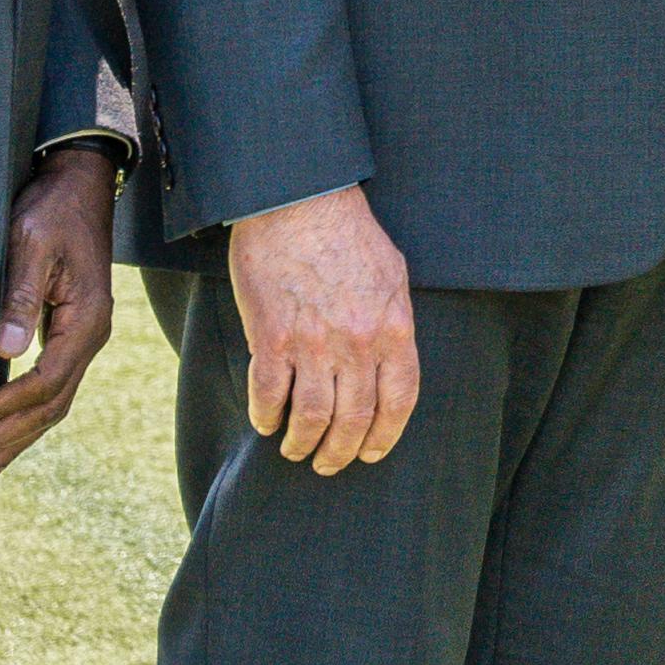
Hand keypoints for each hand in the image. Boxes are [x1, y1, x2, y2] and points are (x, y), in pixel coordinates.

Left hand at [0, 149, 121, 483]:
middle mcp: (91, 338)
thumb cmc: (50, 210)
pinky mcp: (69, 334)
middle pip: (50, 406)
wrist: (79, 185)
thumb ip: (18, 296)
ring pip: (53, 405)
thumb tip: (5, 353)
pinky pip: (51, 389)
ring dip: (16, 439)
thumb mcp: (28, 245)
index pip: (45, 382)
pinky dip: (26, 418)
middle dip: (5, 439)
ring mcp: (83, 339)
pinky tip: (4, 435)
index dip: (4, 408)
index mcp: (85, 321)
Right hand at [224, 181, 421, 473]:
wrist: (299, 200)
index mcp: (394, 329)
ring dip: (302, 444)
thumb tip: (390, 360)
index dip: (384, 437)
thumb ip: (393, 323)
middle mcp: (358, 344)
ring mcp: (314, 344)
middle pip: (354, 421)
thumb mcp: (393, 276)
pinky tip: (265, 422)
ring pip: (312, 419)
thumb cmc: (348, 233)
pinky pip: (268, 396)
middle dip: (341, 453)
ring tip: (295, 450)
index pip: (399, 403)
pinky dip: (266, 417)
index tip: (371, 453)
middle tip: (328, 464)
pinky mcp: (271, 338)